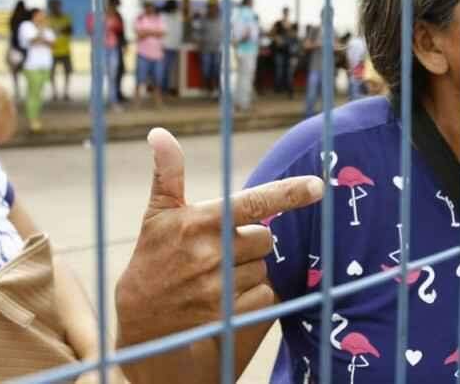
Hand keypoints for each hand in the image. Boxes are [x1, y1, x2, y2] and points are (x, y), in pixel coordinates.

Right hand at [115, 128, 322, 347]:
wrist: (140, 325)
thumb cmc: (151, 261)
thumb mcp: (156, 216)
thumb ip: (167, 173)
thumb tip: (159, 133)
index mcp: (199, 222)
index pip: (254, 203)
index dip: (289, 193)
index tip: (318, 185)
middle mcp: (213, 254)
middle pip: (265, 238)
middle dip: (249, 243)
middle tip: (218, 253)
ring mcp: (222, 288)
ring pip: (265, 268)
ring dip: (248, 271)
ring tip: (214, 278)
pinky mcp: (231, 317)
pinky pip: (266, 296)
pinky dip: (253, 297)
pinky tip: (224, 299)